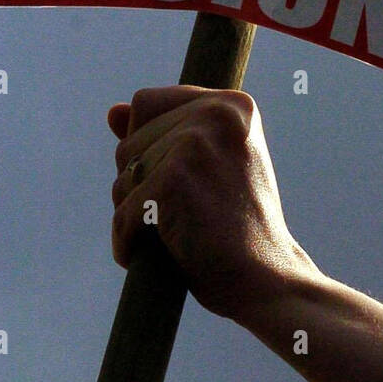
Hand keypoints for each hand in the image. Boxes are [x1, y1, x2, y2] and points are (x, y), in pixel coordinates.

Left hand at [108, 86, 317, 322]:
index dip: (149, 147)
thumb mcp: (210, 165)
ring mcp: (194, 144)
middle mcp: (216, 113)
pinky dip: (128, 242)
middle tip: (184, 215)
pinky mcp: (173, 181)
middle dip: (141, 184)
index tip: (180, 182)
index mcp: (232, 104)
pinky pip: (123, 213)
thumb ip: (166, 132)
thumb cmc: (239, 226)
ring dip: (135, 212)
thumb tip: (113, 112)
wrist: (269, 278)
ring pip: (123, 177)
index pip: (148, 103)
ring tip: (176, 234)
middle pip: (130, 142)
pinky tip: (156, 258)